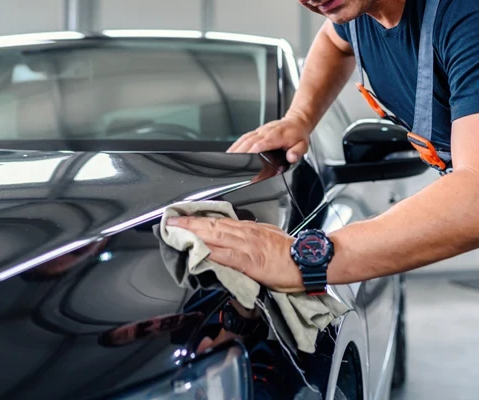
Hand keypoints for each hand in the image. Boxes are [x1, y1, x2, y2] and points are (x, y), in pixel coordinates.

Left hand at [166, 216, 303, 292]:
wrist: (308, 260)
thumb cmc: (291, 252)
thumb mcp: (269, 236)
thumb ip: (252, 236)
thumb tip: (237, 236)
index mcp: (249, 229)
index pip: (219, 221)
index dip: (199, 219)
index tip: (183, 217)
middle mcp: (245, 234)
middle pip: (212, 226)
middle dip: (190, 223)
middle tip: (171, 221)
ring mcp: (246, 247)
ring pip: (215, 237)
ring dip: (194, 234)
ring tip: (177, 232)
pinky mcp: (250, 262)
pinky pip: (226, 256)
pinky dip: (211, 253)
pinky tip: (198, 252)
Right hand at [227, 114, 311, 162]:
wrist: (297, 121)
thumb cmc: (298, 134)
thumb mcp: (303, 145)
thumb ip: (297, 152)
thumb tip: (291, 157)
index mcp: (276, 136)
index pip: (260, 144)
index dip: (251, 152)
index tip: (244, 160)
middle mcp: (266, 132)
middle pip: (248, 142)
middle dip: (238, 152)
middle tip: (230, 163)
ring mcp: (261, 131)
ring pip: (245, 139)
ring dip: (235, 148)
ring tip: (227, 158)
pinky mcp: (258, 131)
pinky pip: (245, 136)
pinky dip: (237, 143)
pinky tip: (232, 150)